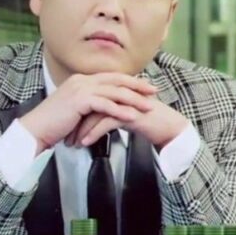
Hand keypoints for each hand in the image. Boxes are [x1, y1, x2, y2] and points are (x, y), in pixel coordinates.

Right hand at [19, 73, 156, 152]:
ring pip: (113, 92)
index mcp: (81, 80)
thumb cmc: (55, 125)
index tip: (146, 87)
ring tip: (149, 106)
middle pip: (116, 80)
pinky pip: (105, 104)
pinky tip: (132, 116)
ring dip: (133, 99)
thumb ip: (90, 106)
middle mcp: (81, 80)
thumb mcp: (75, 111)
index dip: (130, 82)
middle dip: (137, 86)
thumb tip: (104, 109)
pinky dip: (120, 110)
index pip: (111, 78)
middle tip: (154, 91)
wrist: (35, 130)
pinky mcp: (79, 101)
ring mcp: (80, 89)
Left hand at [69, 93, 188, 150]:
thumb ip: (110, 112)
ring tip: (72, 143)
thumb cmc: (149, 123)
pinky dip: (93, 133)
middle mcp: (118, 93)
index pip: (88, 99)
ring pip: (94, 113)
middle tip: (64, 137)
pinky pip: (105, 122)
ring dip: (81, 130)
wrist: (170, 127)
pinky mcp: (130, 113)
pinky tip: (85, 143)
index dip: (75, 114)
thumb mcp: (126, 114)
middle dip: (74, 123)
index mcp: (115, 91)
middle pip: (87, 105)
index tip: (66, 128)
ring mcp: (124, 102)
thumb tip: (93, 119)